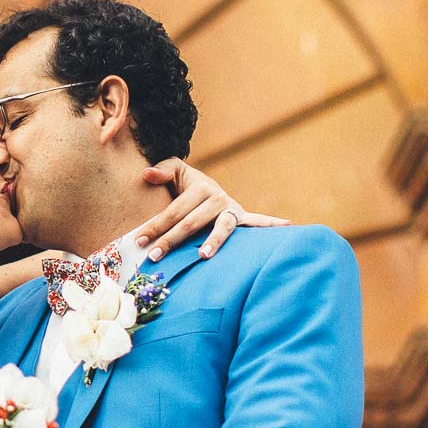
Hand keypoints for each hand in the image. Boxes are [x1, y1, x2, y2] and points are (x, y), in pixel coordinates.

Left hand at [137, 159, 289, 261]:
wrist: (208, 189)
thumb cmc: (185, 185)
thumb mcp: (175, 173)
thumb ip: (162, 171)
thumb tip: (146, 174)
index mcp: (199, 187)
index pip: (174, 210)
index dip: (155, 225)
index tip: (140, 241)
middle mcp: (217, 197)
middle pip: (193, 222)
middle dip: (172, 239)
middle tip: (155, 256)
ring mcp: (231, 209)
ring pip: (222, 228)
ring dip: (214, 242)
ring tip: (203, 255)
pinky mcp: (242, 218)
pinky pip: (258, 223)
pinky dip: (272, 224)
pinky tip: (288, 225)